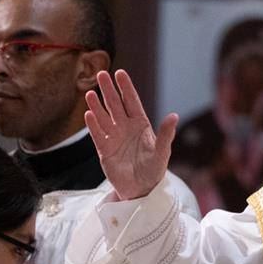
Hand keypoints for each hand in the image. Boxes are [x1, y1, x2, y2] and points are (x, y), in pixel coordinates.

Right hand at [85, 70, 177, 200]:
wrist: (141, 190)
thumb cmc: (154, 171)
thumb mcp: (162, 153)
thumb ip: (166, 134)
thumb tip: (174, 115)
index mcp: (141, 125)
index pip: (132, 102)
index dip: (126, 87)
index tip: (120, 73)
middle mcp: (126, 128)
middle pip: (115, 105)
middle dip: (109, 90)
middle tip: (101, 74)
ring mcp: (114, 138)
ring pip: (104, 118)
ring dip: (97, 105)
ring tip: (90, 93)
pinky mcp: (105, 151)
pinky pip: (97, 135)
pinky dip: (93, 125)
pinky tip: (88, 113)